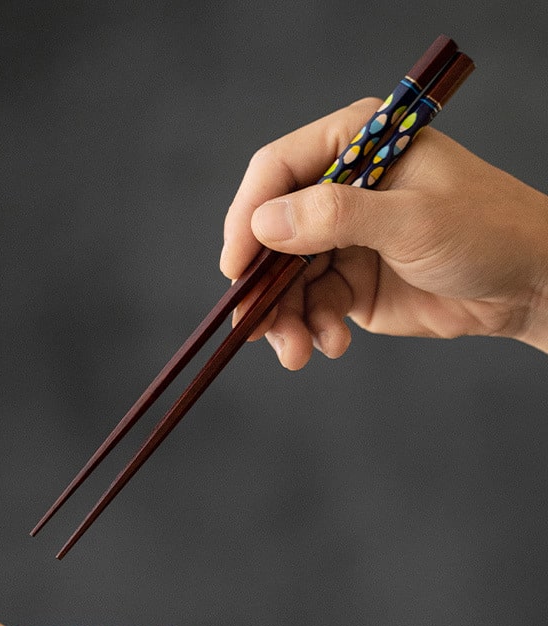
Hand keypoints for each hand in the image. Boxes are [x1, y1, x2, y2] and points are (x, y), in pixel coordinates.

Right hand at [221, 98, 547, 368]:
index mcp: (355, 145)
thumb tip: (264, 225)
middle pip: (272, 233)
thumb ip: (337, 216)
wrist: (528, 286)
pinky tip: (332, 344)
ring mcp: (341, 238)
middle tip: (256, 326)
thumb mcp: (412, 219)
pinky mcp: (348, 281)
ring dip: (285, 318)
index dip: (247, 217)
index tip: (235, 266)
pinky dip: (312, 328)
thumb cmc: (487, 230)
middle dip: (263, 284)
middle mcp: (339, 189)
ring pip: (285, 278)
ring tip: (297, 351)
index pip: (277, 171)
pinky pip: (310, 305)